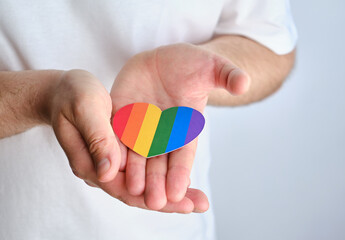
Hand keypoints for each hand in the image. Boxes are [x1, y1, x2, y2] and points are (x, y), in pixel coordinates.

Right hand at [49, 69, 195, 212]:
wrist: (63, 91)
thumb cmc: (71, 95)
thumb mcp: (84, 108)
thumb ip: (97, 137)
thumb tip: (109, 170)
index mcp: (92, 163)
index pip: (126, 189)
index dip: (154, 198)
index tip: (182, 203)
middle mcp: (104, 169)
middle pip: (140, 192)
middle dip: (171, 200)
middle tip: (200, 204)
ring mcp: (113, 162)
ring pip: (146, 182)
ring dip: (171, 189)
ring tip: (199, 198)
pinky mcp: (122, 151)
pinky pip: (145, 166)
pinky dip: (163, 172)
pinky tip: (182, 175)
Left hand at [110, 43, 249, 210]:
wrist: (163, 61)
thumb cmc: (191, 65)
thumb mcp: (212, 67)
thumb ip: (227, 76)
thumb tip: (245, 83)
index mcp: (185, 127)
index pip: (184, 154)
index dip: (181, 172)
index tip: (179, 192)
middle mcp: (163, 133)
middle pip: (160, 162)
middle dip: (158, 182)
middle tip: (155, 202)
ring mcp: (141, 127)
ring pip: (137, 155)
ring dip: (135, 174)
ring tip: (133, 191)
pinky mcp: (121, 117)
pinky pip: (116, 136)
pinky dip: (113, 151)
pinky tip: (109, 167)